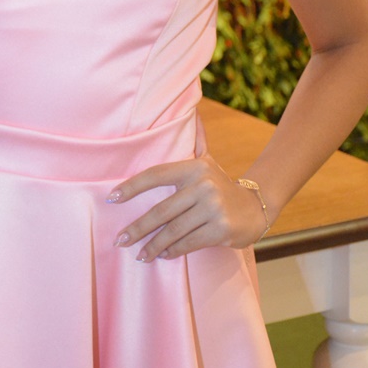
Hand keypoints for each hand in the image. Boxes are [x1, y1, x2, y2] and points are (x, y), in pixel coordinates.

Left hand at [107, 154, 268, 261]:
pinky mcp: (221, 230)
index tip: (111, 198)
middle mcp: (203, 185)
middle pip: (162, 210)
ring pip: (174, 230)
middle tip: (120, 240)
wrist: (256, 207)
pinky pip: (189, 243)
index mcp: (194, 168)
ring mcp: (213, 208)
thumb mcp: (209, 161)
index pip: (156, 174)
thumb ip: (197, 141)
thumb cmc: (221, 186)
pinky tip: (162, 255)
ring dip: (152, 245)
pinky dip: (173, 251)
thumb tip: (193, 111)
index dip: (132, 186)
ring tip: (139, 255)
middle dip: (138, 227)